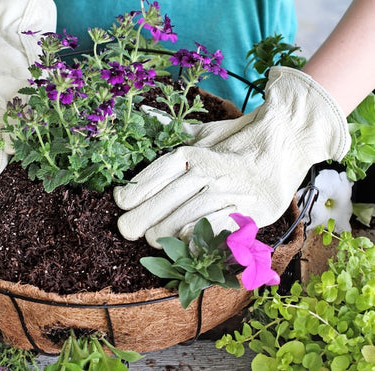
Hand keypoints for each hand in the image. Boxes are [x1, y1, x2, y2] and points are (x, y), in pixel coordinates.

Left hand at [114, 66, 350, 247]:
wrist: (288, 140)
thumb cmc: (240, 139)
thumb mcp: (205, 131)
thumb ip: (174, 130)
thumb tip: (147, 115)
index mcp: (191, 153)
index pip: (149, 179)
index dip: (130, 196)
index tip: (120, 204)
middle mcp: (204, 172)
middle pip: (158, 206)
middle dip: (137, 223)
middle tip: (130, 229)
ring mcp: (225, 193)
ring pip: (178, 223)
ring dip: (160, 235)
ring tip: (153, 238)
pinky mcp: (248, 211)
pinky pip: (211, 233)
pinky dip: (192, 242)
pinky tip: (182, 246)